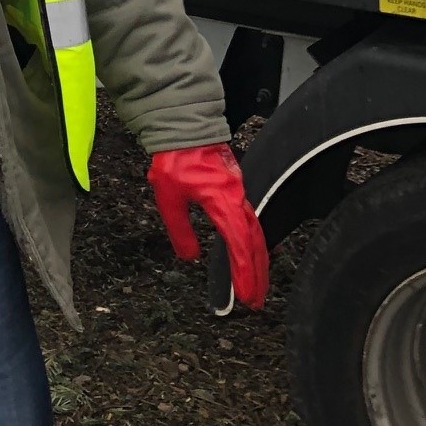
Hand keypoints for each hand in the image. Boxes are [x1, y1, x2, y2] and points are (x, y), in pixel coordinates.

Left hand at [147, 144, 268, 309]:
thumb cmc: (174, 157)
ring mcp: (239, 192)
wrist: (183, 124)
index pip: (239, 243)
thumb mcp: (168, 196)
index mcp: (222, 200)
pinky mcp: (236, 188)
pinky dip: (254, 241)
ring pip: (255, 231)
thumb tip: (189, 256)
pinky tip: (253, 251)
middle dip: (257, 273)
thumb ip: (179, 228)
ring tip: (256, 284)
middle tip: (256, 301)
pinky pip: (251, 219)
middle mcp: (237, 198)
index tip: (247, 296)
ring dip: (258, 259)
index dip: (244, 272)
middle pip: (255, 242)